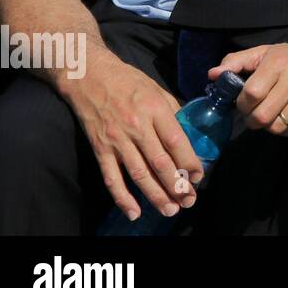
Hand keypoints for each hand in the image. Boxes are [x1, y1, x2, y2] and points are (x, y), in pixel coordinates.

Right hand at [67, 55, 203, 220]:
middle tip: (189, 201)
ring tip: (170, 210)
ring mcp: (116, 139)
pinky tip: (134, 212)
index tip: (198, 177)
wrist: (89, 76)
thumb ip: (173, 111)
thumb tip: (189, 132)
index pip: (177, 141)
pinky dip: (122, 197)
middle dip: (176, 185)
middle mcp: (137, 126)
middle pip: (160, 162)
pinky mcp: (99, 148)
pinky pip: (111, 177)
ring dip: (155, 195)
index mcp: (155, 109)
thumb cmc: (128, 81)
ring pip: (139, 174)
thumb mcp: (157, 89)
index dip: (189, 162)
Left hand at [211, 37, 287, 138]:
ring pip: (275, 128)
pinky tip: (285, 114)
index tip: (243, 101)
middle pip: (261, 116)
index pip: (251, 94)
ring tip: (270, 113)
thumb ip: (237, 61)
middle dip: (251, 118)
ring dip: (268, 124)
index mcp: (279, 63)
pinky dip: (283, 127)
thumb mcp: (266, 52)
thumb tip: (213, 75)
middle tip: (254, 111)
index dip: (242, 103)